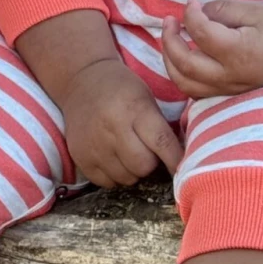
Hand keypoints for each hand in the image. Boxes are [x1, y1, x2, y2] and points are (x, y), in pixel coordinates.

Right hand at [60, 58, 183, 188]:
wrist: (80, 80)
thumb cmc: (121, 88)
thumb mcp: (145, 97)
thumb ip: (160, 126)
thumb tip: (180, 160)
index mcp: (133, 108)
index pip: (161, 142)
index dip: (175, 159)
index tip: (182, 168)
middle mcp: (112, 127)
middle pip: (144, 166)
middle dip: (150, 163)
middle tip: (147, 151)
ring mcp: (94, 144)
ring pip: (126, 178)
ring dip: (133, 170)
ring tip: (127, 151)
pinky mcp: (81, 157)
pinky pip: (107, 183)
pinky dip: (115, 175)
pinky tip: (112, 156)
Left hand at [161, 0, 262, 97]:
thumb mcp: (252, 11)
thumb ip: (220, 11)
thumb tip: (193, 15)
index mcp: (240, 52)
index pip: (200, 33)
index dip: (189, 14)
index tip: (190, 3)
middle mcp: (233, 77)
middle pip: (185, 64)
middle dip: (169, 40)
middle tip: (169, 20)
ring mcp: (230, 91)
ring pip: (185, 84)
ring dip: (170, 61)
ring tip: (170, 39)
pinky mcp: (229, 97)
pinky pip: (196, 93)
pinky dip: (182, 76)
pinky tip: (183, 58)